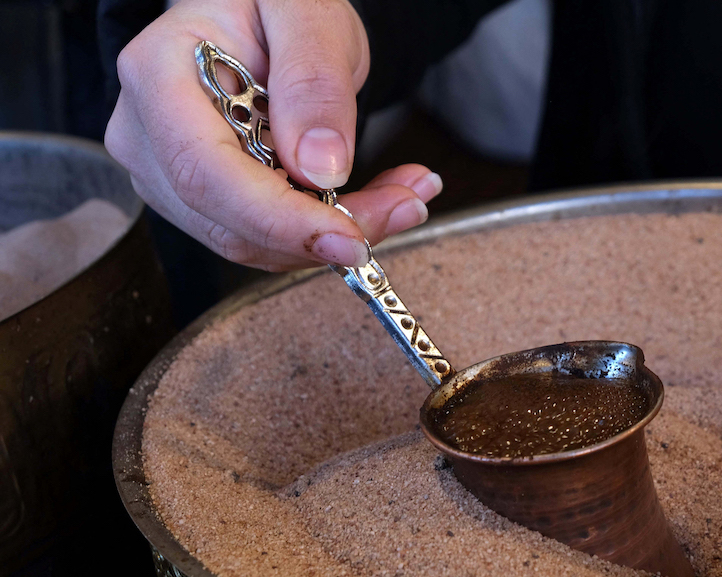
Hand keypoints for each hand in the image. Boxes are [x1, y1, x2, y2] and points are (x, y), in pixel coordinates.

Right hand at [105, 0, 441, 271]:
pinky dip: (329, 229)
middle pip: (233, 222)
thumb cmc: (277, 0)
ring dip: (338, 233)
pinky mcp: (207, 202)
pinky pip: (270, 238)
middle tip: (407, 203)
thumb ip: (313, 82)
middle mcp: (149, 137)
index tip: (351, 237)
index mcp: (158, 76)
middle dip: (325, 232)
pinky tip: (377, 198)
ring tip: (404, 193)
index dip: (280, 221)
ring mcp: (170, 176)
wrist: (270, 16)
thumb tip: (320, 169)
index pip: (208, 175)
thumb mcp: (306, 12)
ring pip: (256, 243)